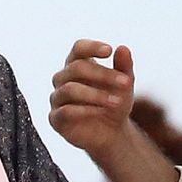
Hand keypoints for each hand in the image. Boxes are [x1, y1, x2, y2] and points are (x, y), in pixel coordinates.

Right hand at [49, 39, 135, 159]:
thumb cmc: (114, 104)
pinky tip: (100, 112)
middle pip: (76, 68)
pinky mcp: (56, 119)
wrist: (111, 133)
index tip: (109, 51)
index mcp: (77, 65)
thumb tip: (123, 48)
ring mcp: (58, 98)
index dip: (91, 47)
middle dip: (102, 74)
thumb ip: (124, 67)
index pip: (78, 49)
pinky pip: (66, 111)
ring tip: (116, 101)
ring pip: (70, 89)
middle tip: (125, 82)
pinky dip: (85, 110)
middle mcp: (64, 79)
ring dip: (96, 94)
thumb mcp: (124, 86)